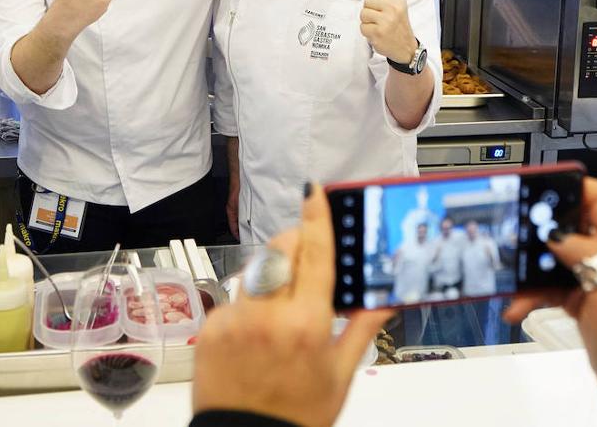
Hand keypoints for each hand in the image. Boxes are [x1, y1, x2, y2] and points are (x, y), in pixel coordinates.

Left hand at [193, 185, 392, 426]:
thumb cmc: (295, 416)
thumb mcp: (340, 374)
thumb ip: (361, 328)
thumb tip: (385, 299)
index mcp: (306, 325)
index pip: (314, 254)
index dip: (316, 218)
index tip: (315, 192)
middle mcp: (268, 317)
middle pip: (280, 250)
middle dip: (295, 241)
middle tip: (308, 253)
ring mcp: (235, 320)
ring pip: (256, 270)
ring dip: (273, 274)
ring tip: (284, 308)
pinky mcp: (211, 328)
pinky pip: (235, 298)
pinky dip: (250, 303)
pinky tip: (258, 331)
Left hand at [359, 0, 417, 64]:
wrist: (406, 47)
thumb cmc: (398, 24)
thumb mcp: (394, 5)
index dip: (374, 0)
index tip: (382, 7)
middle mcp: (393, 8)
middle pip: (367, 1)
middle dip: (370, 10)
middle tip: (380, 18)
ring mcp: (386, 20)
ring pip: (363, 14)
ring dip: (368, 21)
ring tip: (379, 26)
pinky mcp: (378, 32)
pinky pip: (362, 27)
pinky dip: (367, 32)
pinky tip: (377, 33)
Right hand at [504, 179, 596, 423]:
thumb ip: (588, 260)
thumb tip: (556, 233)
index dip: (575, 185)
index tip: (542, 186)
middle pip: (569, 223)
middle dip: (539, 224)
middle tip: (513, 230)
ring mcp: (592, 280)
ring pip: (552, 256)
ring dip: (528, 266)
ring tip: (510, 278)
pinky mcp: (580, 301)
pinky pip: (547, 287)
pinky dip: (529, 294)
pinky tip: (517, 307)